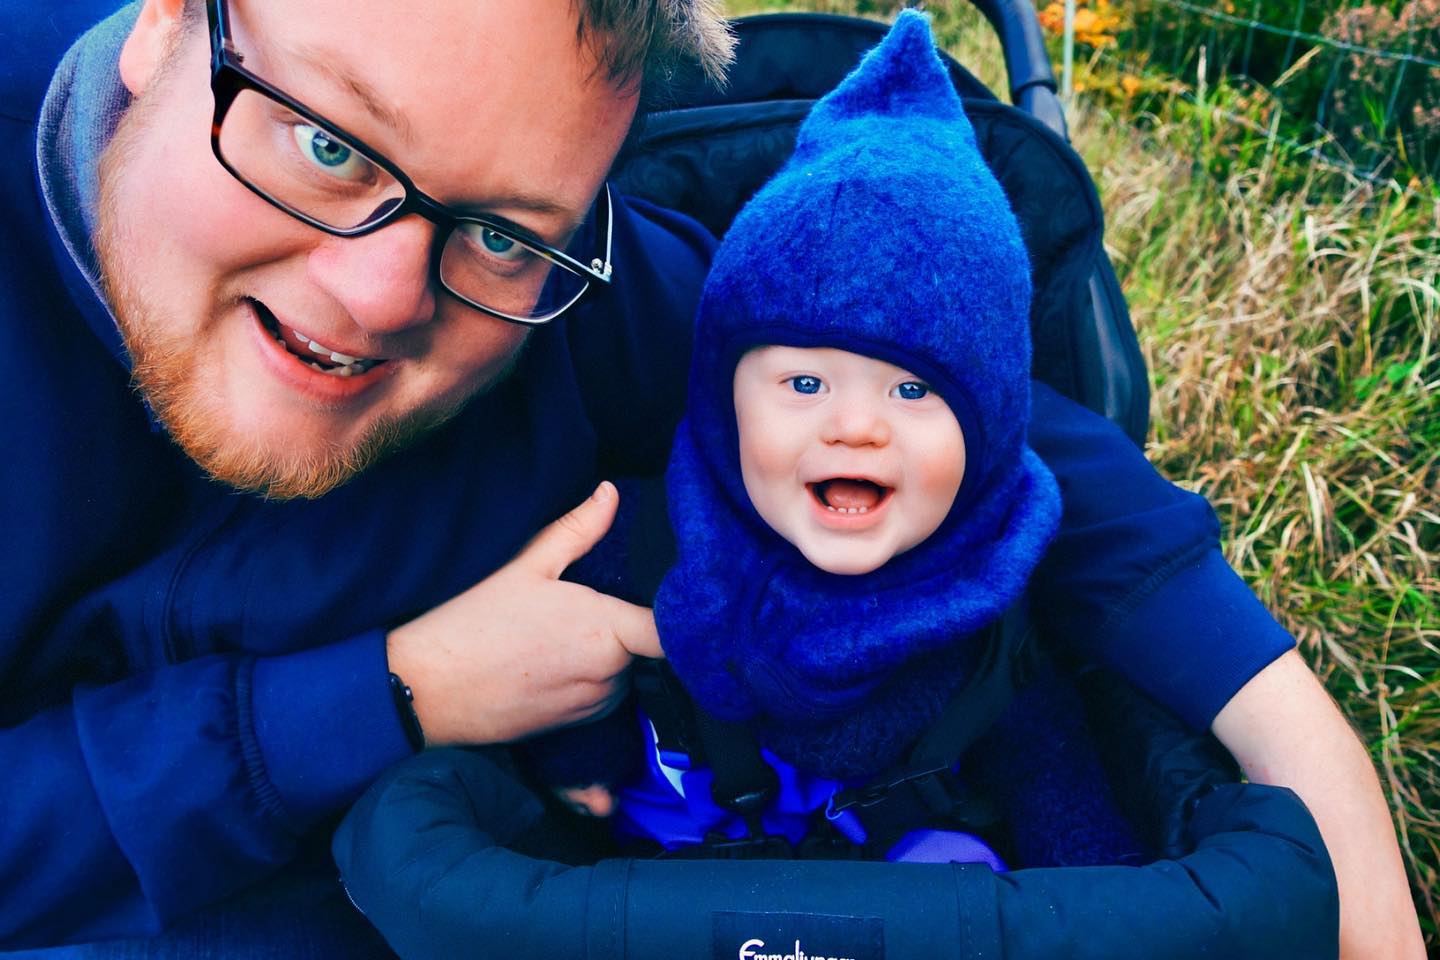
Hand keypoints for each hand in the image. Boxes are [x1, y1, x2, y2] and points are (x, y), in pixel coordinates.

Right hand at [386, 482, 661, 746]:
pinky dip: (585, 691)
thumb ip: (578, 529)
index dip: (679, 618)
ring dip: (604, 663)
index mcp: (605, 631)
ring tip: (557, 641)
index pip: (670, 632)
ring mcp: (589, 709)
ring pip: (620, 680)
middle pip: (643, 652)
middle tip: (584, 611)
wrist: (423, 689)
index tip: (674, 602)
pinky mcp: (571, 732)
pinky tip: (548, 671)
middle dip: (624, 632)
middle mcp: (607, 676)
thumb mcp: (524, 565)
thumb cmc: (471, 622)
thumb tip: (611, 493)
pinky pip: (597, 709)